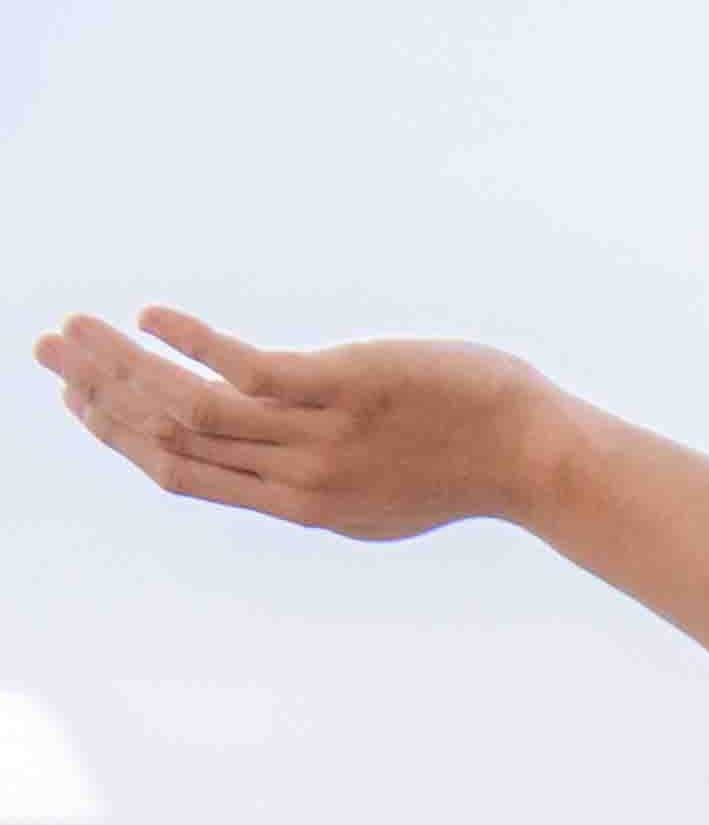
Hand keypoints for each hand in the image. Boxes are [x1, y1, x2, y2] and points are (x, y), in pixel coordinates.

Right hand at [34, 306, 569, 541]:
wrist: (542, 460)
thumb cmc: (472, 463)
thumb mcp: (388, 490)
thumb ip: (324, 475)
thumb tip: (280, 456)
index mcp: (307, 506)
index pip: (187, 476)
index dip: (121, 440)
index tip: (78, 402)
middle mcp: (304, 481)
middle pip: (173, 441)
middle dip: (99, 396)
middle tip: (45, 353)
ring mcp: (323, 438)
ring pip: (196, 409)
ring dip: (123, 365)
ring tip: (73, 330)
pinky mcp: (346, 392)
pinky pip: (251, 372)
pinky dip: (193, 344)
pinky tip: (152, 318)